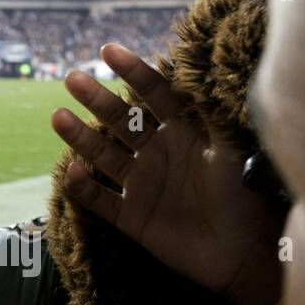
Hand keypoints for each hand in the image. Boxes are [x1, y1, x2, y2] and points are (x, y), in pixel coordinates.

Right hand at [51, 42, 284, 304]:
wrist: (244, 254)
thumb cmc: (246, 198)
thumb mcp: (234, 150)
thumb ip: (216, 114)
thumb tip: (204, 70)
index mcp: (182, 132)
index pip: (153, 94)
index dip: (133, 71)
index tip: (108, 50)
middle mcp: (157, 153)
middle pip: (121, 120)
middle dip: (97, 99)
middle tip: (73, 79)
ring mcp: (142, 186)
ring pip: (104, 155)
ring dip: (80, 137)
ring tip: (59, 117)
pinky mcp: (133, 219)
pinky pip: (101, 201)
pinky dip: (84, 189)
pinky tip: (70, 171)